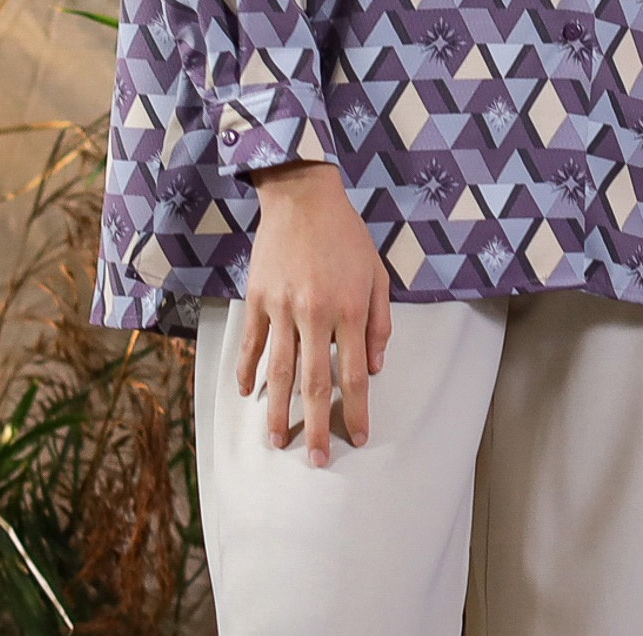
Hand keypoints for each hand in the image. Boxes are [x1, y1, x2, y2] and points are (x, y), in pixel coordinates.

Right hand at [237, 160, 391, 467]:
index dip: (356, 411)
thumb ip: (379, 322)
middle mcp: (316, 314)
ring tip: (277, 441)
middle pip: (314, 383)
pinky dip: (248, 371)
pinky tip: (248, 394)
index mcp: (350, 309)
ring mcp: (282, 308)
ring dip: (277, 410)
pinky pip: (252, 344)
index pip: (354, 374)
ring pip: (278, 371)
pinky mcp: (257, 299)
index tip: (359, 437)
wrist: (303, 197)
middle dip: (317, 426)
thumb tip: (376, 368)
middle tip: (317, 461)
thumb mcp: (377, 273)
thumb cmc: (347, 235)